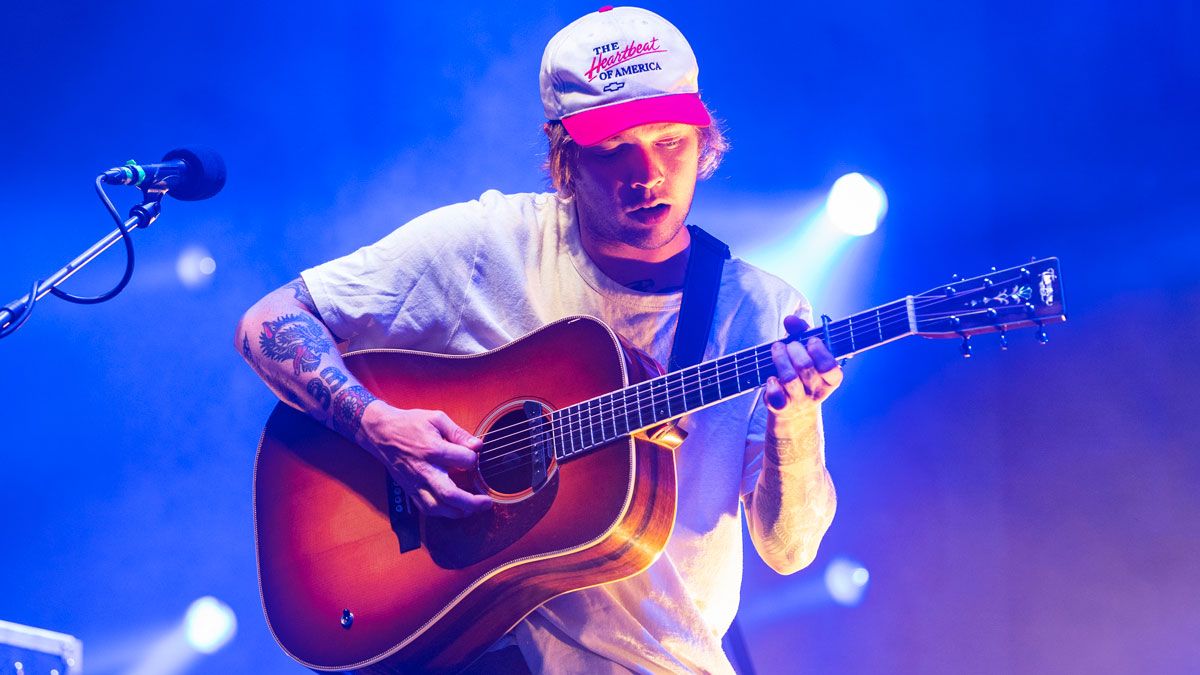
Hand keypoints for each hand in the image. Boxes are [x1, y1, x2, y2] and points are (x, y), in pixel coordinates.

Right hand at [359, 403, 492, 517]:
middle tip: (487, 502)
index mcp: (432, 449)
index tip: (474, 455)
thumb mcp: (436, 419)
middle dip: (472, 502)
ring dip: (459, 511)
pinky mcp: (410, 490)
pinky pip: (427, 509)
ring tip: (474, 507)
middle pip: (449, 494)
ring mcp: (415, 483)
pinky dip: (443, 513)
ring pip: (438, 507)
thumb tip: (478, 446)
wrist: (381, 433)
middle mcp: (424, 470)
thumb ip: (458, 433)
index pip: (464, 460)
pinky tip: (455, 509)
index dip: (474, 458)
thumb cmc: (410, 424)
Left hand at [764, 315, 843, 418]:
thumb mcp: (807, 352)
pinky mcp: (782, 407)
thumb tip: (790, 319)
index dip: (819, 351)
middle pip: (806, 367)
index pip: (830, 367)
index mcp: (831, 379)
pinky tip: (772, 378)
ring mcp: (800, 400)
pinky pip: (776, 397)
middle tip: (789, 345)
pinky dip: (772, 384)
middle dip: (794, 349)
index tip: (811, 341)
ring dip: (780, 359)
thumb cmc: (802, 372)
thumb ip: (802, 332)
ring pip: (789, 378)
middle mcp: (817, 391)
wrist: (794, 409)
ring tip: (776, 350)